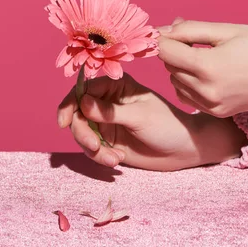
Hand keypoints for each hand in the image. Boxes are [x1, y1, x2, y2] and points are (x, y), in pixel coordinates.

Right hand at [56, 73, 246, 170]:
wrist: (184, 150)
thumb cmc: (167, 125)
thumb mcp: (139, 116)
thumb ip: (110, 111)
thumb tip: (82, 103)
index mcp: (115, 86)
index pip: (83, 90)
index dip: (69, 104)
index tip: (63, 122)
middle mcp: (106, 102)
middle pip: (77, 114)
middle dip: (82, 133)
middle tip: (94, 147)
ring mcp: (105, 122)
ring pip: (81, 133)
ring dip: (92, 149)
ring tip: (113, 159)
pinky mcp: (107, 141)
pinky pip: (91, 149)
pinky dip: (99, 157)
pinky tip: (117, 160)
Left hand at [158, 20, 247, 116]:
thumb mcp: (228, 30)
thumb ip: (190, 30)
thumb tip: (162, 30)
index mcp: (208, 68)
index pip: (166, 51)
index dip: (165, 38)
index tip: (173, 30)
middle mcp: (206, 91)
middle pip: (169, 67)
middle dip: (175, 51)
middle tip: (193, 38)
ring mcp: (212, 105)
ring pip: (176, 82)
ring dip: (181, 68)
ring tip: (204, 55)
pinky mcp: (217, 112)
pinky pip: (188, 96)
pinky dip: (189, 83)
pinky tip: (206, 73)